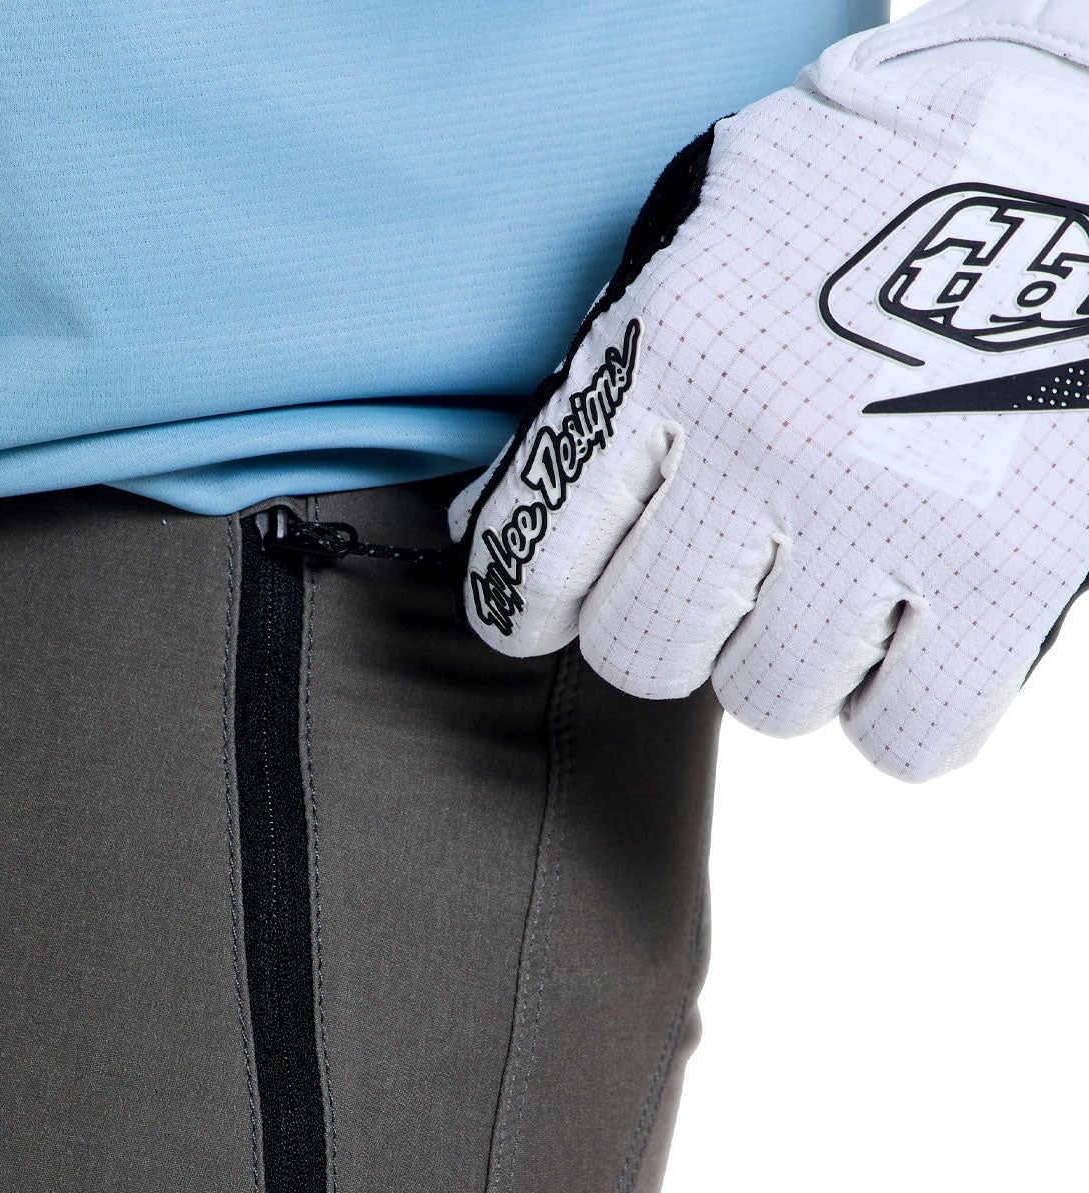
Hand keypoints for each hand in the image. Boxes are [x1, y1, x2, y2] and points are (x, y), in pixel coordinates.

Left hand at [453, 0, 1088, 779]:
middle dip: (677, 626)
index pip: (534, 561)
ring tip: (843, 575)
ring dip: (794, 659)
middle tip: (730, 573)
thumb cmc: (866, 200)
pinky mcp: (1014, 569)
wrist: (1078, 133)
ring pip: (770, 702)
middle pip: (645, 655)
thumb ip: (598, 389)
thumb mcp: (700, 247)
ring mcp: (893, 511)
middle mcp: (768, 441)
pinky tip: (914, 635)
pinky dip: (901, 708)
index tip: (548, 615)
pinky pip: (905, 738)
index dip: (529, 607)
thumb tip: (482, 525)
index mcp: (672, 353)